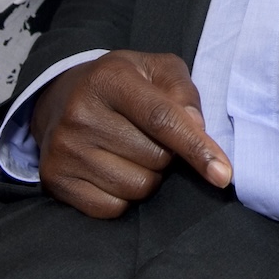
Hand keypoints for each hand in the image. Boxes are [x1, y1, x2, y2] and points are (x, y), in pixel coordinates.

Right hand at [31, 50, 231, 217]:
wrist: (62, 98)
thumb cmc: (123, 84)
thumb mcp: (157, 70)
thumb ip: (184, 92)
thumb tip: (196, 127)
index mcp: (109, 78)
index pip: (161, 118)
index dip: (196, 147)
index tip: (224, 175)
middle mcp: (80, 113)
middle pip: (155, 158)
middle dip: (167, 154)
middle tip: (149, 136)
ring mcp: (63, 148)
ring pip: (136, 187)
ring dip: (147, 176)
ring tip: (130, 151)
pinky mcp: (54, 179)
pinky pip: (111, 208)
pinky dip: (123, 196)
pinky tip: (112, 170)